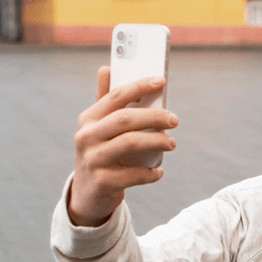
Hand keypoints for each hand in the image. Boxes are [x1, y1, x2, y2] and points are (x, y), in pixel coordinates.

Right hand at [68, 66, 178, 226]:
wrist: (87, 194)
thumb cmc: (100, 153)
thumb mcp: (99, 128)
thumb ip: (106, 101)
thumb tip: (106, 68)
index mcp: (88, 119)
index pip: (115, 96)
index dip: (139, 86)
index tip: (161, 80)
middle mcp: (86, 137)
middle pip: (125, 119)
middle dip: (154, 116)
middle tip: (175, 119)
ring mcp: (93, 160)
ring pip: (130, 143)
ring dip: (156, 142)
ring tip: (172, 143)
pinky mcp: (102, 182)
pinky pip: (134, 174)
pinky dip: (151, 173)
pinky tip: (158, 172)